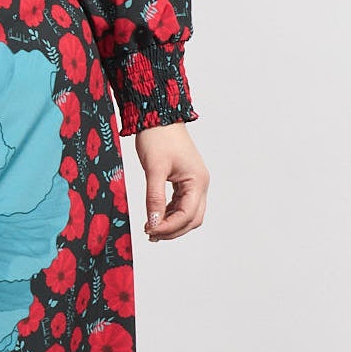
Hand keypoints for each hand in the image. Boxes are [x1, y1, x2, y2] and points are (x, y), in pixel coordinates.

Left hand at [135, 121, 208, 241]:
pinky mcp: (185, 180)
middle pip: (192, 219)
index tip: (149, 231)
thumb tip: (153, 222)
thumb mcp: (154, 169)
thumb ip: (154, 198)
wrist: (158, 117)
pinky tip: (155, 216)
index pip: (187, 215)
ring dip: (171, 224)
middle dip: (173, 230)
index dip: (169, 227)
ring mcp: (194, 183)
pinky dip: (170, 213)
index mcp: (197, 181)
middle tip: (150, 234)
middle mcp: (200, 184)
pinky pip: (181, 204)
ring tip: (150, 228)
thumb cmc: (158, 138)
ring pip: (188, 213)